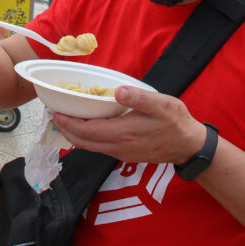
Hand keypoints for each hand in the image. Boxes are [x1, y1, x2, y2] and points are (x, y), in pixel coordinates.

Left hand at [52, 86, 205, 164]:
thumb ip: (140, 98)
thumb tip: (119, 91)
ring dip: (75, 136)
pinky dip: (87, 140)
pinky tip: (87, 129)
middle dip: (66, 131)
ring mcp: (122, 153)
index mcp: (124, 133)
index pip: (88, 131)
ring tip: (66, 122)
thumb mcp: (162, 104)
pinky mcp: (126, 155)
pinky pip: (100, 149)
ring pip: (90, 148)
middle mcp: (119, 147)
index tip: (56, 113)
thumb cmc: (176, 122)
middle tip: (54, 117)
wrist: (189, 146)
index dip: (69, 124)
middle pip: (83, 143)